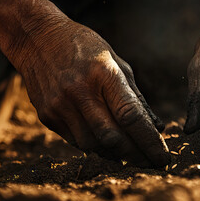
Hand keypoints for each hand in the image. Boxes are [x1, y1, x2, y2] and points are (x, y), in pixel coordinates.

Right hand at [0, 0, 169, 166]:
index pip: (131, 116)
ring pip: (93, 145)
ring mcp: (60, 105)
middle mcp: (80, 91)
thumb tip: (157, 127)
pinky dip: (95, 146)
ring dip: (115, 154)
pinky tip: (106, 144)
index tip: (163, 157)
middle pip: (112, 137)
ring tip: (130, 155)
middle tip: (150, 163)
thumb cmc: (84, 47)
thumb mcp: (115, 62)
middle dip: (136, 155)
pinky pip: (76, 141)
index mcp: (103, 73)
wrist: (36, 38)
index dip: (150, 141)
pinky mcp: (47, 115)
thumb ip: (136, 96)